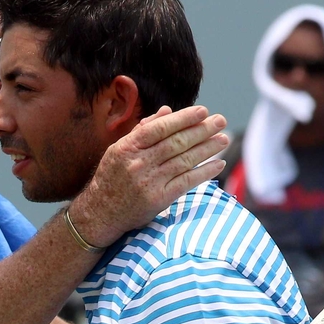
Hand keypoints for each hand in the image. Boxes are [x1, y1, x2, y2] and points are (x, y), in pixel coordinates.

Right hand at [69, 105, 227, 246]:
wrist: (100, 213)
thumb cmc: (111, 177)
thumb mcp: (119, 150)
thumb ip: (143, 130)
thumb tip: (167, 111)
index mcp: (127, 147)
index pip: (159, 128)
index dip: (183, 118)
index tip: (203, 111)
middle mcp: (138, 163)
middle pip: (175, 142)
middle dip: (201, 130)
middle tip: (220, 121)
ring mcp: (149, 182)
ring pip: (184, 160)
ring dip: (207, 149)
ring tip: (223, 139)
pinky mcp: (159, 199)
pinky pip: (186, 182)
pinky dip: (204, 172)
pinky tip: (218, 164)